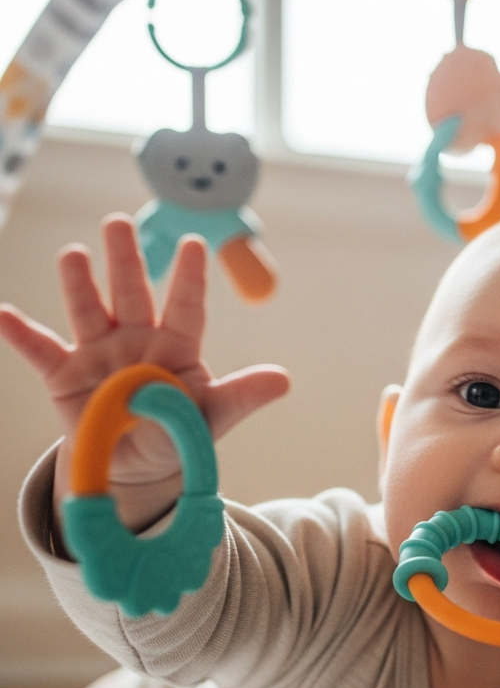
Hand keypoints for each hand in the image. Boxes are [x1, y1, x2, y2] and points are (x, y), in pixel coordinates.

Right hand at [0, 215, 288, 530]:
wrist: (135, 465)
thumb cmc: (178, 432)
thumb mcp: (213, 416)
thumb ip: (243, 395)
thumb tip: (284, 381)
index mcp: (177, 346)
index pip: (186, 306)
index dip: (189, 277)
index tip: (194, 243)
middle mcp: (137, 339)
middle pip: (132, 293)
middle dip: (126, 260)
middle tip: (120, 222)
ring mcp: (99, 352)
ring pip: (88, 309)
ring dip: (79, 284)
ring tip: (75, 253)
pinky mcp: (64, 374)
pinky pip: (39, 350)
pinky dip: (18, 333)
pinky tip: (2, 312)